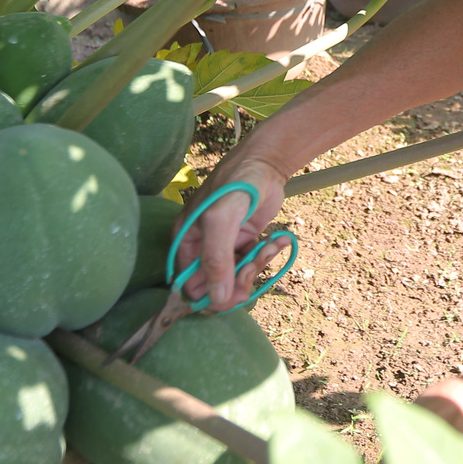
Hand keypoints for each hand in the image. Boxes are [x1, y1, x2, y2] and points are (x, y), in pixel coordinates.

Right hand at [173, 154, 287, 313]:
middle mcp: (201, 248)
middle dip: (238, 282)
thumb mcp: (221, 219)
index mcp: (185, 243)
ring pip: (236, 278)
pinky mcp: (243, 243)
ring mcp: (223, 247)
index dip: (212, 296)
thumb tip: (216, 298)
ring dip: (256, 267)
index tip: (236, 291)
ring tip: (268, 245)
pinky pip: (252, 264)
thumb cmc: (237, 184)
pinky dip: (267, 256)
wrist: (265, 164)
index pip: (190, 288)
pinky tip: (277, 240)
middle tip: (254, 265)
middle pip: (215, 287)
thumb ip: (216, 258)